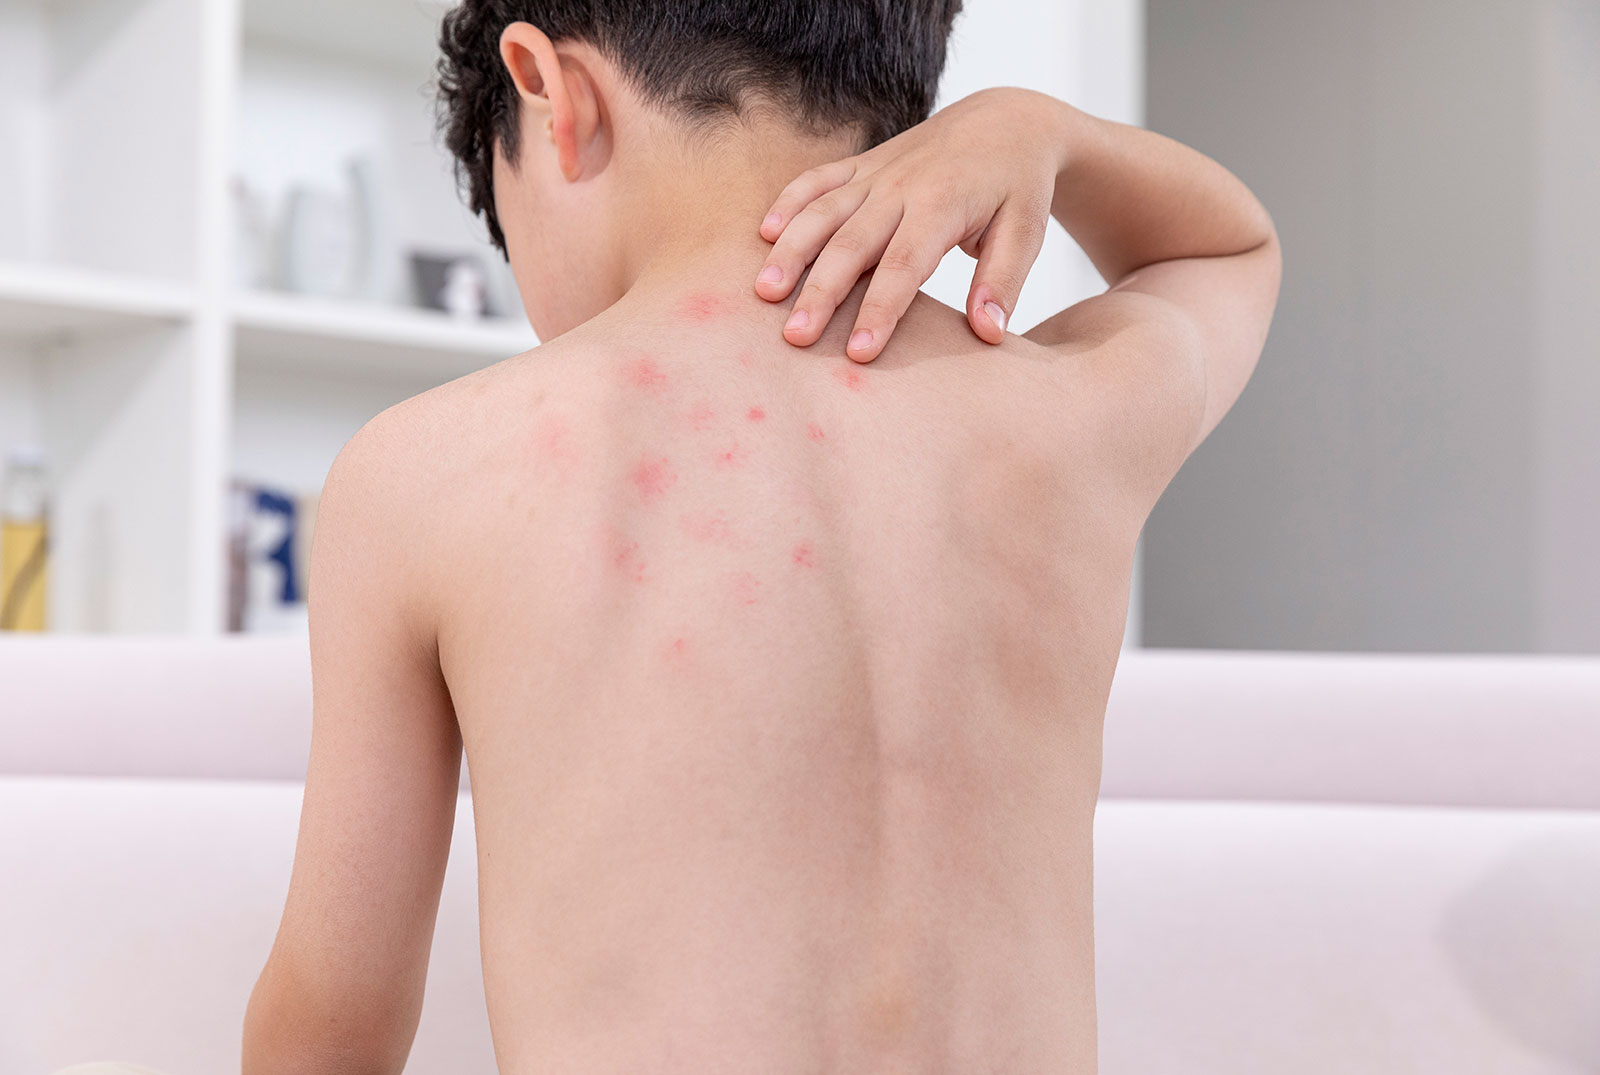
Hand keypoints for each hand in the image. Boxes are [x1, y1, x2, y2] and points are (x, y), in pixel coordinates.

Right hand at [753, 87, 1065, 362]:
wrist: (1006, 121)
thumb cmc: (1019, 187)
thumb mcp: (1027, 231)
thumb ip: (1004, 281)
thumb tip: (988, 334)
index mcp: (943, 205)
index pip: (904, 265)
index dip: (880, 310)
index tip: (859, 353)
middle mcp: (902, 186)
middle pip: (851, 244)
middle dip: (820, 292)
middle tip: (794, 337)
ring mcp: (877, 172)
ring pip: (823, 211)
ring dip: (791, 250)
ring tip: (764, 293)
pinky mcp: (863, 165)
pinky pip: (818, 179)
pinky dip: (789, 202)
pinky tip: (764, 235)